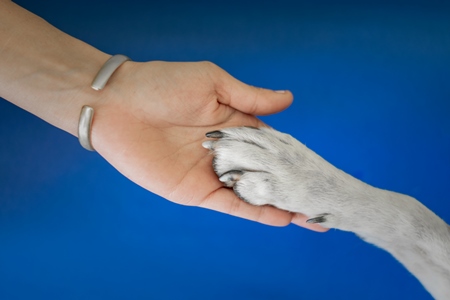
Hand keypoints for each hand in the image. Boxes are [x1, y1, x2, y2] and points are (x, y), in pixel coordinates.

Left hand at [90, 61, 326, 230]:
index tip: (320, 169)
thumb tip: (289, 99)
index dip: (296, 157)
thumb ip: (250, 97)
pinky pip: (231, 205)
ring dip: (282, 204)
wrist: (118, 105)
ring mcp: (213, 174)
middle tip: (325, 200)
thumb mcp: (213, 82)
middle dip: (294, 186)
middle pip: (268, 173)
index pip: (273, 145)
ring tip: (313, 216)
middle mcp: (227, 152)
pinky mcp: (196, 191)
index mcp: (234, 124)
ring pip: (254, 193)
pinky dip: (255, 211)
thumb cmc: (163, 84)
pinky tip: (281, 217)